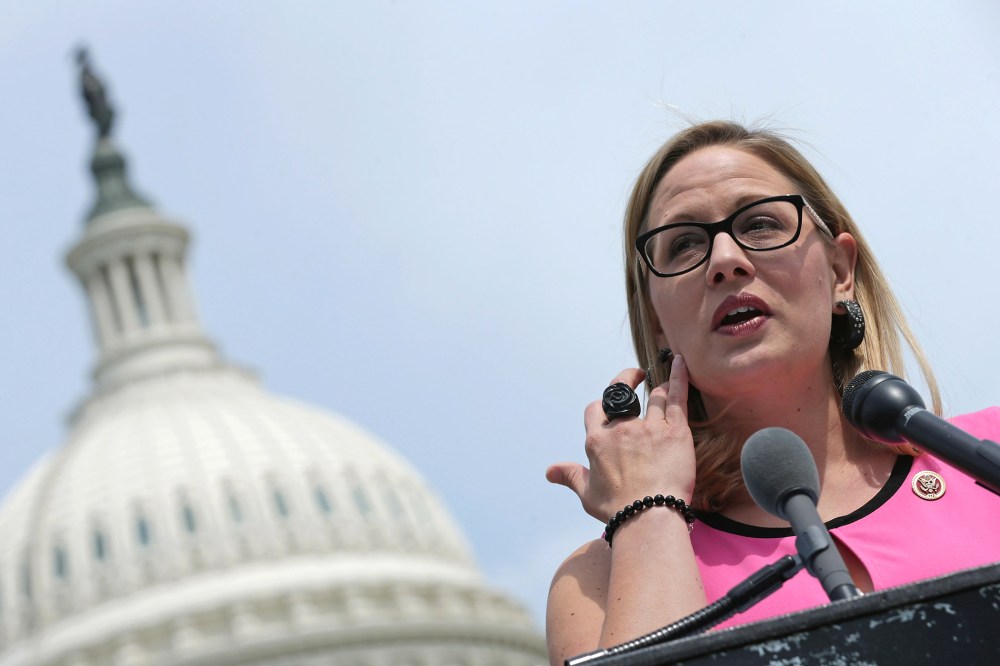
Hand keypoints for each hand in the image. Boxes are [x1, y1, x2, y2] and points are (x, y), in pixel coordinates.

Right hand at [546, 354, 696, 522]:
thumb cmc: (617, 509)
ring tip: (662, 383)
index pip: (595, 410)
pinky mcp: (675, 431)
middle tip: (636, 374)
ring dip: (658, 387)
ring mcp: (649, 427)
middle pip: (621, 394)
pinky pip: (676, 397)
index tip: (608, 406)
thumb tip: (550, 471)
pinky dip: (678, 378)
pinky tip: (680, 363)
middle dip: (627, 379)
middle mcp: (620, 429)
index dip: (601, 406)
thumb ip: (570, 476)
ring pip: (653, 397)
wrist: (648, 517)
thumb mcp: (587, 493)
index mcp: (597, 441)